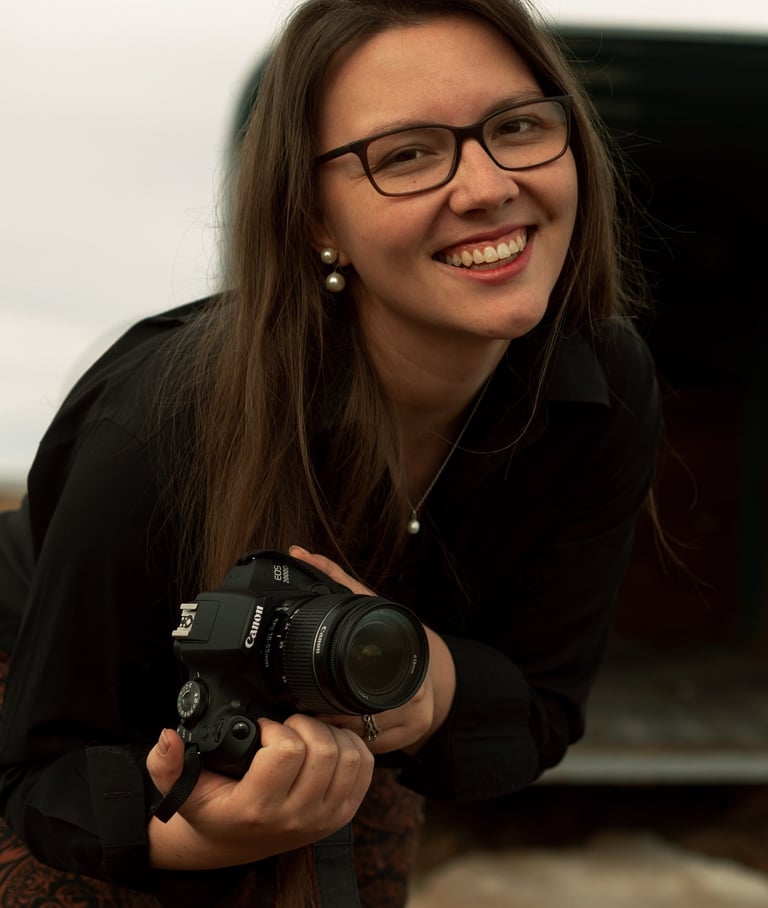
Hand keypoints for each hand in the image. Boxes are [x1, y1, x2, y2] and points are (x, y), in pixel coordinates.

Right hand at [146, 713, 372, 870]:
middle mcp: (296, 817)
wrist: (232, 845)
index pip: (288, 750)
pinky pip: (364, 767)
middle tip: (287, 727)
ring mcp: (324, 818)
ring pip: (348, 755)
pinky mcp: (343, 815)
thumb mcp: (181, 790)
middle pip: (324, 748)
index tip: (263, 728)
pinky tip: (326, 744)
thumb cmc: (212, 811)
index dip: (276, 728)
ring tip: (305, 734)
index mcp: (258, 808)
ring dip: (329, 733)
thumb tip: (166, 738)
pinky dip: (351, 746)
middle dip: (305, 724)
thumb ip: (166, 764)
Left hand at [288, 546, 455, 755]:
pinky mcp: (414, 735)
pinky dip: (353, 742)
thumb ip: (333, 578)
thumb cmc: (391, 633)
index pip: (356, 685)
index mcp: (401, 652)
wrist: (433, 661)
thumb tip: (299, 553)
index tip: (302, 697)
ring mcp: (418, 715)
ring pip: (364, 736)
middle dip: (327, 715)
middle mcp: (416, 687)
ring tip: (315, 722)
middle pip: (358, 716)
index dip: (325, 696)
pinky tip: (339, 733)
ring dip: (337, 732)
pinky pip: (373, 748)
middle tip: (301, 711)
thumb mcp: (366, 602)